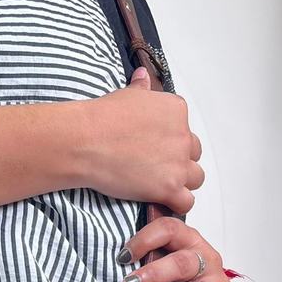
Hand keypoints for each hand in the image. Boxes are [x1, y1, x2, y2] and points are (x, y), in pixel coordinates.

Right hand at [82, 66, 203, 214]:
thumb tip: (143, 77)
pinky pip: (186, 202)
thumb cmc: (102, 119)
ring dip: (181, 182)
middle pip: (192, 153)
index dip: (170, 141)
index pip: (185, 130)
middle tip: (154, 166)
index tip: (154, 147)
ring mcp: (177, 164)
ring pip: (195, 178)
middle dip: (177, 160)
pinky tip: (163, 202)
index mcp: (176, 111)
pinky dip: (177, 204)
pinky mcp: (168, 188)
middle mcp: (182, 136)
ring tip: (159, 184)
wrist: (86, 142)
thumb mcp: (126, 95)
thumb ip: (141, 89)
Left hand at [118, 216, 235, 281]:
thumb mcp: (157, 258)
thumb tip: (113, 264)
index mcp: (186, 239)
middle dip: (154, 275)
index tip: (123, 257)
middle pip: (181, 264)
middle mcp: (204, 258)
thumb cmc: (169, 275)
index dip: (145, 240)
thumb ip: (144, 257)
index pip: (168, 230)